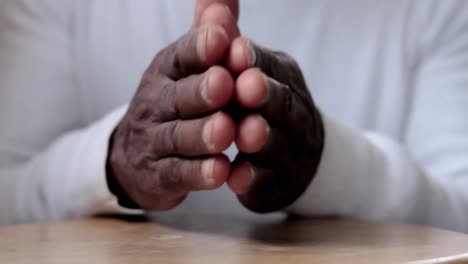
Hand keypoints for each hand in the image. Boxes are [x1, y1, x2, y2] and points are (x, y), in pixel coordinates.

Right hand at [107, 3, 239, 209]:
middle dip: (201, 90)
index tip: (222, 38)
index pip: (180, 56)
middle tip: (224, 84)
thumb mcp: (186, 65)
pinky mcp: (159, 176)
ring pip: (178, 136)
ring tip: (225, 130)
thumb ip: (206, 32)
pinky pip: (178, 174)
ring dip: (203, 133)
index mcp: (166, 72)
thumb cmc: (174, 103)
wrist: (136, 156)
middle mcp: (155, 103)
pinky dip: (199, 174)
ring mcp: (154, 142)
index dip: (199, 48)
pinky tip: (221, 173)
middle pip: (178, 97)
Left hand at [226, 37, 324, 212]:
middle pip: (282, 103)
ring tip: (245, 132)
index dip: (256, 60)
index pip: (273, 66)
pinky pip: (265, 181)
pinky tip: (235, 178)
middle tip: (246, 86)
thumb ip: (228, 36)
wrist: (291, 156)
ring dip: (259, 137)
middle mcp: (292, 113)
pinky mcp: (275, 183)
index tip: (237, 50)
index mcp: (283, 79)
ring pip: (275, 142)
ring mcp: (287, 150)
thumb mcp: (247, 69)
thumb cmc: (259, 104)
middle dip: (264, 94)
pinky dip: (251, 178)